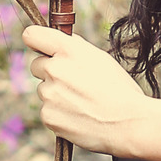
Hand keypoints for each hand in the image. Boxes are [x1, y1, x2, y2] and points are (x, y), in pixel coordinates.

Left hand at [22, 26, 151, 156]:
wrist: (129, 124)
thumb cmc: (120, 89)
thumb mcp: (100, 58)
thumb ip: (75, 48)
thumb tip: (60, 43)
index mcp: (69, 50)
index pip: (31, 35)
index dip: (36, 41)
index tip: (41, 48)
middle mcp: (54, 69)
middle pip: (36, 65)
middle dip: (49, 71)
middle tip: (72, 81)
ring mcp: (49, 94)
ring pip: (43, 90)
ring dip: (56, 94)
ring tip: (82, 102)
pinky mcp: (48, 116)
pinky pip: (47, 111)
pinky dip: (59, 114)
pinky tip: (79, 116)